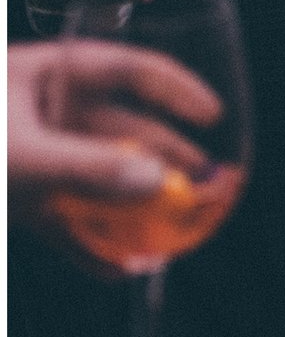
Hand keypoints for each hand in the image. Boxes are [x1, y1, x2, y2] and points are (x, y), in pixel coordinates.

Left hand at [9, 40, 222, 224]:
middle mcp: (46, 109)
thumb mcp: (17, 152)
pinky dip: (86, 242)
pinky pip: (61, 218)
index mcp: (47, 74)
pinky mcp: (17, 195)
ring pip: (97, 178)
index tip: (213, 116)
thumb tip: (156, 182)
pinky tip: (113, 266)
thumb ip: (84, 166)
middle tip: (205, 184)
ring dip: (132, 207)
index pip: (126, 69)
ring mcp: (33, 153)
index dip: (176, 89)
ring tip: (171, 232)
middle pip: (123, 130)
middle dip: (166, 159)